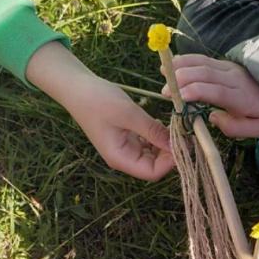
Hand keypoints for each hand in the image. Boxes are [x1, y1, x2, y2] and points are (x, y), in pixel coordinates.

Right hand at [26, 41, 174, 180]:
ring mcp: (126, 148)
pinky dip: (157, 135)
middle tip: (182, 133)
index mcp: (120, 158)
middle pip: (155, 166)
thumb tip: (177, 145)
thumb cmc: (97, 99)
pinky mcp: (127, 138)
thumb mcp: (129, 114)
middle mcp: (124, 158)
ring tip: (174, 127)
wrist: (75, 85)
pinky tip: (161, 123)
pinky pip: (148, 143)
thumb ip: (153, 131)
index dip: (170, 162)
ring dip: (164, 143)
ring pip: (154, 155)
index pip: (153, 173)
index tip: (181, 143)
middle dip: (170, 152)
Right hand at [163, 53, 258, 138]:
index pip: (217, 91)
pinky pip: (203, 58)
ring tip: (163, 73)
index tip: (178, 99)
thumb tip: (212, 117)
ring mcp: (229, 68)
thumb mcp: (257, 129)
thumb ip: (235, 128)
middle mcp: (234, 78)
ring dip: (180, 66)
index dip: (197, 92)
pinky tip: (172, 63)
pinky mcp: (224, 63)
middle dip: (182, 80)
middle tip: (165, 91)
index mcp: (242, 97)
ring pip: (202, 62)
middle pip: (205, 73)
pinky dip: (186, 59)